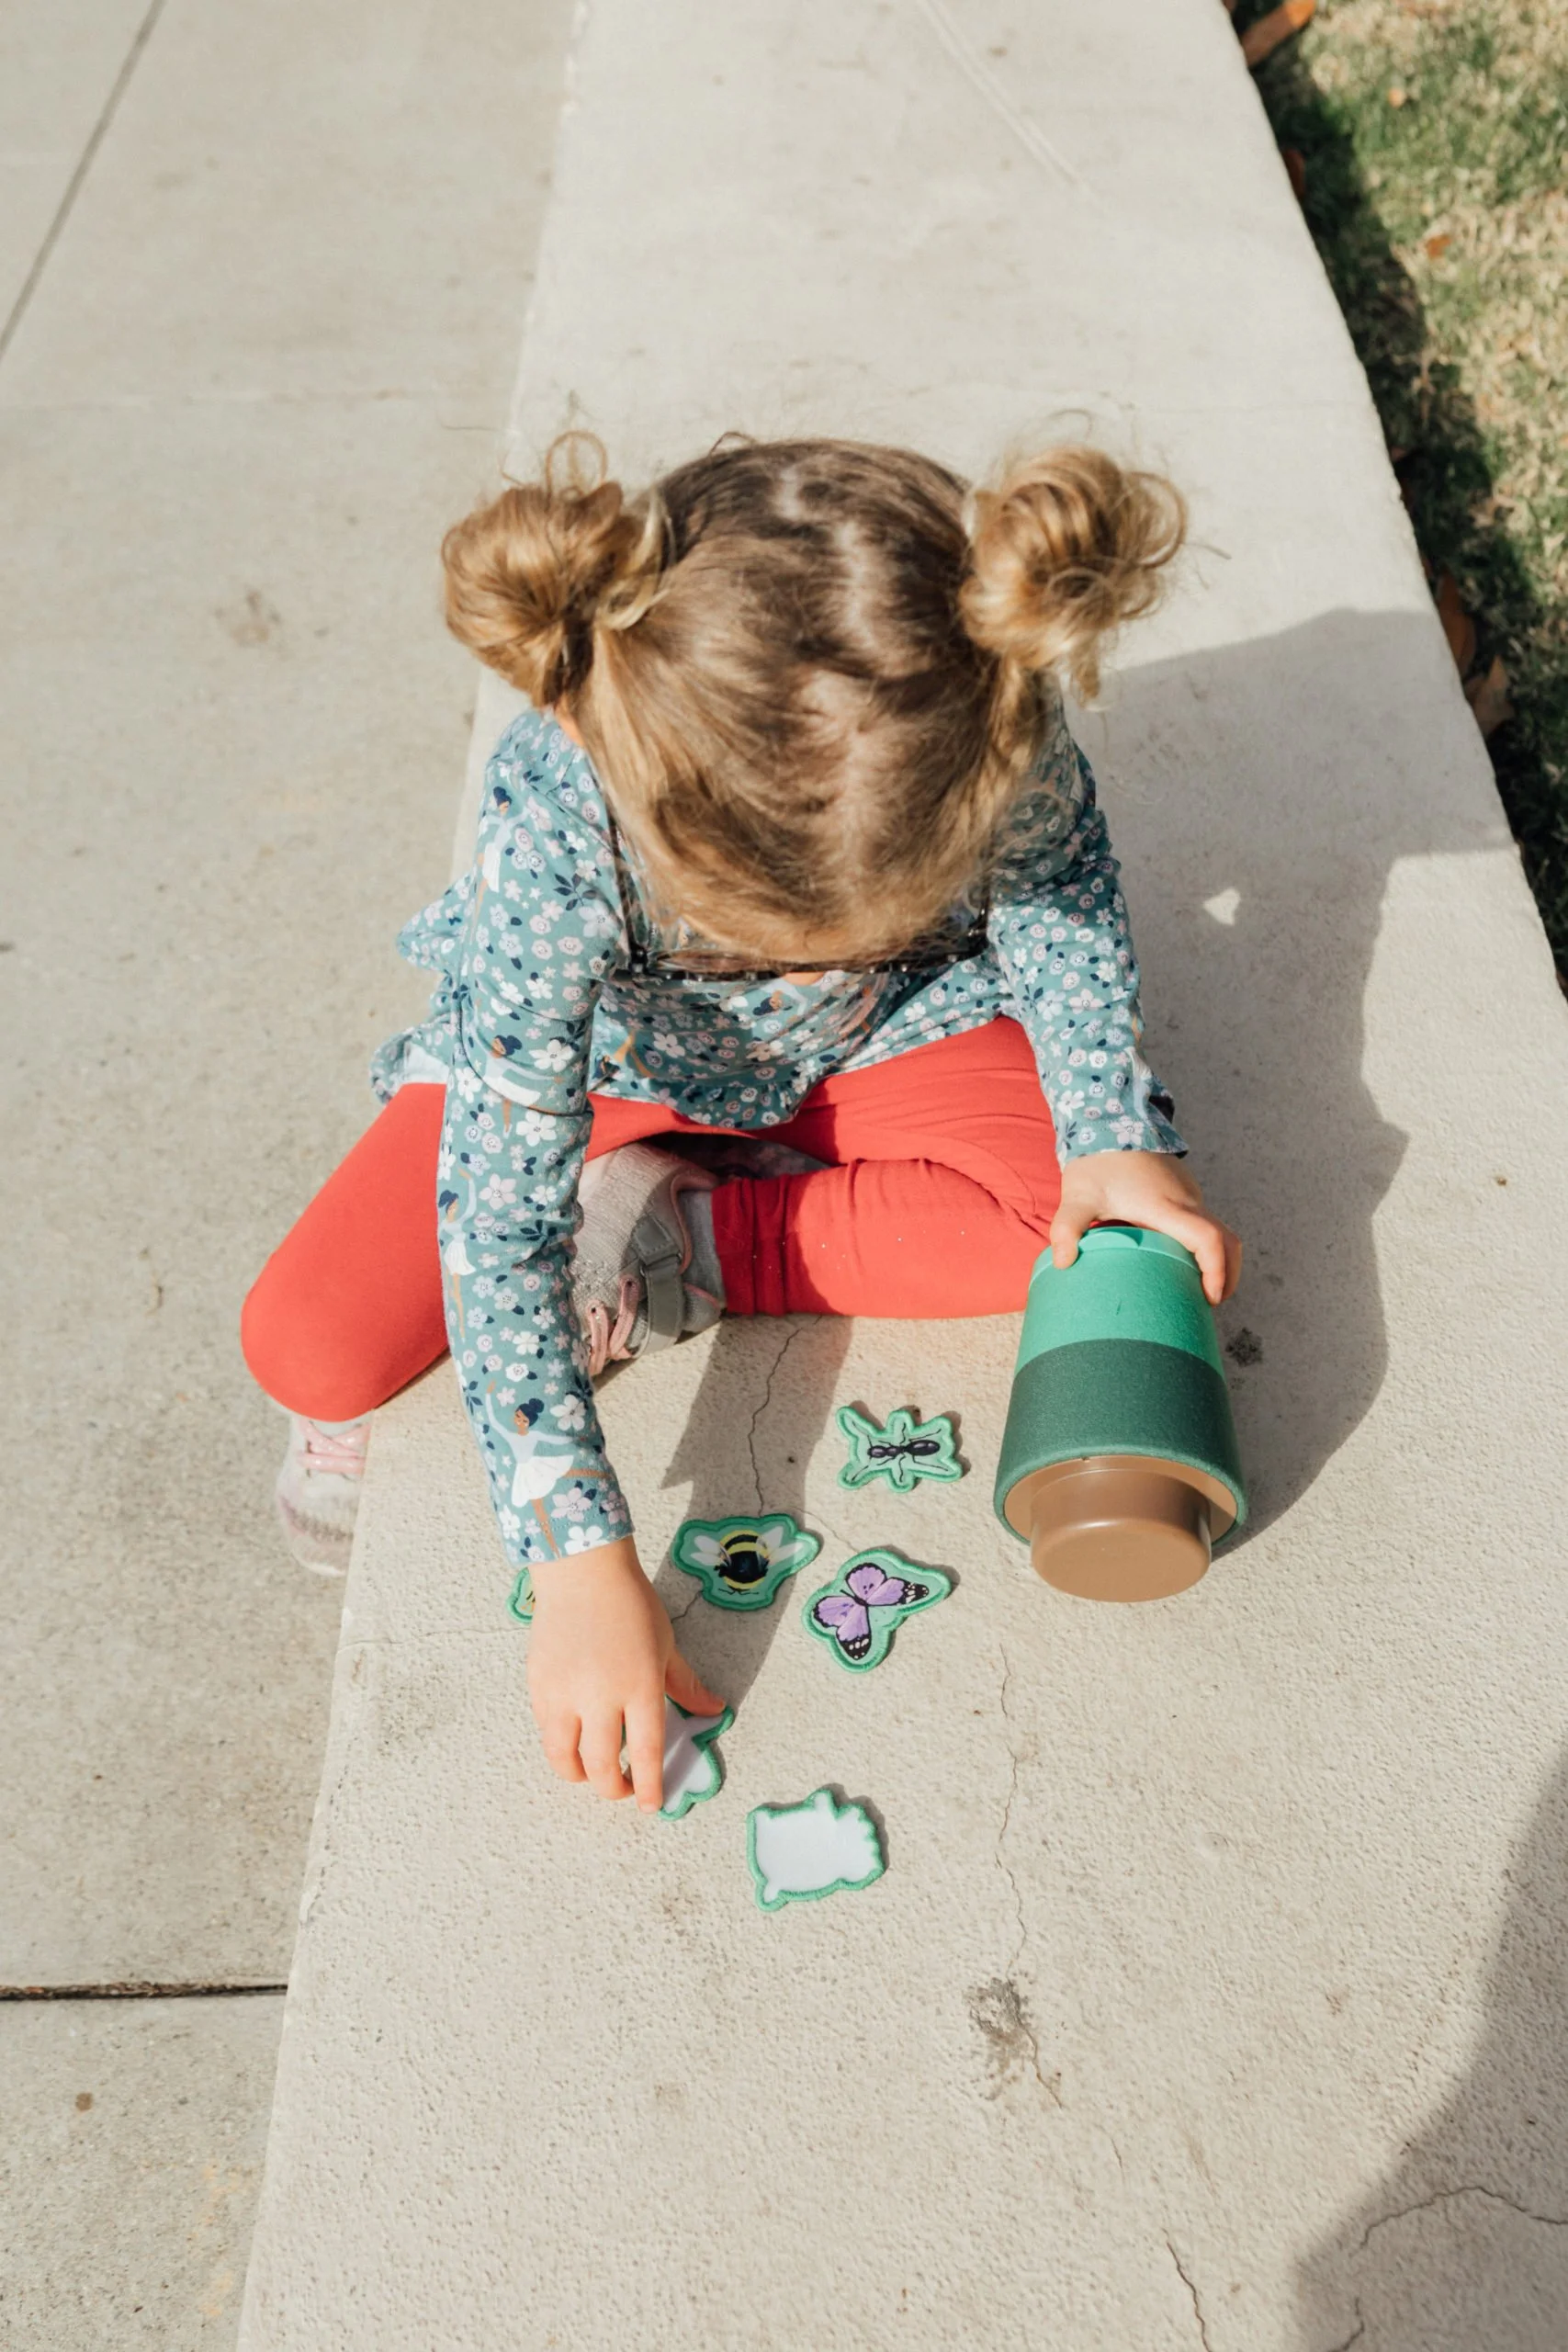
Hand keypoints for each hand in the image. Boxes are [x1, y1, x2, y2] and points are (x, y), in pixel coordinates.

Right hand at [526, 1536, 725, 1810]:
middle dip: (613, 1788)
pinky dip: (560, 1745)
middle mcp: (600, 1695)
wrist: (583, 1572)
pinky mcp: (538, 1685)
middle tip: (623, 1789)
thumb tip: (714, 1711)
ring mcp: (564, 1692)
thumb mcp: (666, 1645)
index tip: (650, 1806)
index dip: (648, 1786)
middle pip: (601, 1766)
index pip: (644, 1752)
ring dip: (580, 1776)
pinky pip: (546, 1731)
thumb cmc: (631, 1604)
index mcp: (640, 1685)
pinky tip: (573, 1739)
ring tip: (592, 1773)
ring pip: (564, 1758)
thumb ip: (685, 1684)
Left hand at [1050, 1150, 1241, 1304]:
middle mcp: (1187, 1200)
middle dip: (1227, 1275)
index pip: (1209, 1240)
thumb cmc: (1095, 1161)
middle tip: (1207, 1303)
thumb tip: (1062, 1263)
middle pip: (1227, 1241)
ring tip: (1195, 1288)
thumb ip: (1067, 1229)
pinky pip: (1205, 1221)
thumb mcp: (1076, 1197)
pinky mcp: (1185, 1190)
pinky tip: (1181, 1260)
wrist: (1110, 1120)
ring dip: (1217, 1259)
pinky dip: (1205, 1244)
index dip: (1217, 1271)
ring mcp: (1190, 1193)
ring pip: (1218, 1230)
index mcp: (1167, 1206)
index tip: (1209, 1297)